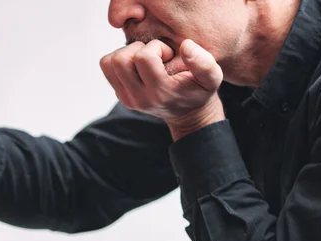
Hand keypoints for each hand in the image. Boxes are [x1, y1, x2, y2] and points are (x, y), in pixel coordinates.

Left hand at [100, 39, 224, 139]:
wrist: (188, 114)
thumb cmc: (199, 91)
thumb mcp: (212, 78)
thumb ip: (203, 62)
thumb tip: (185, 45)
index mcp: (160, 92)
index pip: (143, 57)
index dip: (156, 48)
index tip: (168, 55)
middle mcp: (140, 98)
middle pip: (120, 60)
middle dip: (137, 49)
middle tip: (153, 56)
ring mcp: (128, 99)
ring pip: (110, 63)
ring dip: (126, 54)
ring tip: (144, 60)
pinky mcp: (121, 96)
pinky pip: (109, 69)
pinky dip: (121, 62)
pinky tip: (138, 67)